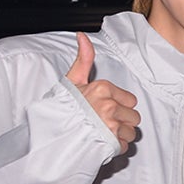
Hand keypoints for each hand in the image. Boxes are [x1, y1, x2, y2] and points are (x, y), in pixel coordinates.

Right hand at [67, 31, 139, 152]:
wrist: (49, 135)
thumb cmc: (61, 109)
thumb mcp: (72, 81)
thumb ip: (84, 59)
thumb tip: (82, 36)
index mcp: (102, 89)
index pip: (131, 100)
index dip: (120, 106)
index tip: (105, 108)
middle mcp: (108, 106)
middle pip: (134, 117)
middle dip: (122, 121)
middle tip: (103, 122)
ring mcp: (110, 125)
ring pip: (131, 132)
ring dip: (119, 136)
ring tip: (102, 133)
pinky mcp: (110, 143)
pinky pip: (124, 146)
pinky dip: (115, 147)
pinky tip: (101, 142)